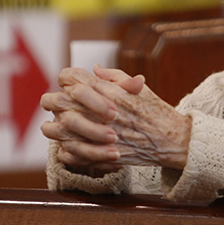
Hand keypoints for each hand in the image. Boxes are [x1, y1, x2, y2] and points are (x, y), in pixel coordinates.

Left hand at [41, 66, 190, 170]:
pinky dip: (66, 149)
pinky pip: (68, 152)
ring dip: (55, 126)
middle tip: (55, 103)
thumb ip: (114, 77)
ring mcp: (98, 134)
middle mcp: (100, 111)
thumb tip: (94, 69)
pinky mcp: (99, 154)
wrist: (170, 139)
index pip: (71, 77)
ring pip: (57, 128)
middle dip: (53, 100)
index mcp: (108, 92)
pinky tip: (69, 144)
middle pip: (58, 101)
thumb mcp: (139, 88)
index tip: (69, 85)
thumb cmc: (155, 112)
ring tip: (58, 125)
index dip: (66, 79)